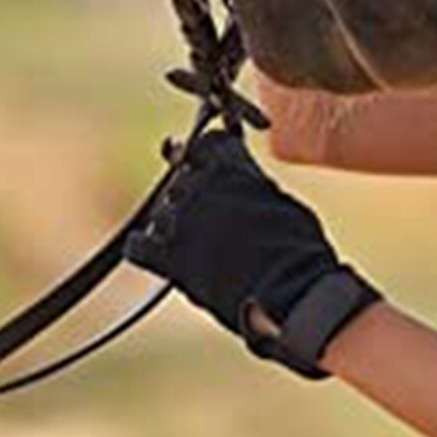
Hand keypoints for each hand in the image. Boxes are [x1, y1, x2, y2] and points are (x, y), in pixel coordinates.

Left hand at [126, 129, 380, 378]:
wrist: (291, 293)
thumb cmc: (298, 248)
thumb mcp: (282, 201)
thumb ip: (254, 183)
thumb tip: (246, 177)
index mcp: (231, 167)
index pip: (205, 143)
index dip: (206, 154)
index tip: (210, 164)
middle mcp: (201, 187)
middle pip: (180, 176)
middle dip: (191, 190)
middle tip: (206, 211)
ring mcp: (182, 222)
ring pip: (162, 210)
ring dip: (174, 222)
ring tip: (197, 241)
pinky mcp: (170, 259)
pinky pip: (138, 247)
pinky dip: (144, 248)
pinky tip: (156, 252)